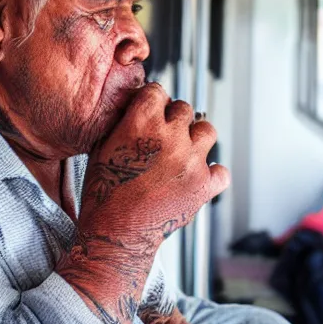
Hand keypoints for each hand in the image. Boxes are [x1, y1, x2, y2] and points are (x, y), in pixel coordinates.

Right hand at [78, 82, 229, 252]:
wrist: (116, 233)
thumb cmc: (104, 193)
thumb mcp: (101, 148)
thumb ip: (122, 122)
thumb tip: (136, 108)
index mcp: (142, 123)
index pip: (157, 90)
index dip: (152, 99)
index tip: (151, 107)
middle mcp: (170, 137)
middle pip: (183, 108)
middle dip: (172, 118)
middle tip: (163, 134)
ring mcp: (191, 161)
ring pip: (207, 131)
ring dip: (195, 136)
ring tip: (183, 149)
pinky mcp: (204, 186)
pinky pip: (222, 170)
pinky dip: (213, 172)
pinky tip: (198, 175)